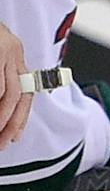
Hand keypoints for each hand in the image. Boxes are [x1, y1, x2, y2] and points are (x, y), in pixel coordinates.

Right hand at [0, 19, 28, 147]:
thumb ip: (0, 77)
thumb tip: (3, 109)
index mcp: (13, 54)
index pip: (25, 91)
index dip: (21, 117)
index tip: (14, 137)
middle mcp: (12, 50)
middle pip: (19, 95)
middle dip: (12, 123)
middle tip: (3, 143)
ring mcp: (3, 47)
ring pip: (7, 91)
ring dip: (1, 115)